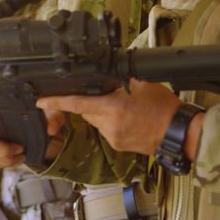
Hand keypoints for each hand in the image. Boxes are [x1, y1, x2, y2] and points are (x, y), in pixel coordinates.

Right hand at [0, 110, 67, 167]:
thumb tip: (51, 129)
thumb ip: (53, 118)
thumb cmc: (39, 112)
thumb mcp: (51, 112)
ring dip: (3, 161)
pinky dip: (0, 163)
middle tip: (21, 153)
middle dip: (3, 153)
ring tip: (20, 158)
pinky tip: (13, 160)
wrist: (33, 116)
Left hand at [36, 80, 182, 155]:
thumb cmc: (164, 109)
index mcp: (113, 108)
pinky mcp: (117, 146)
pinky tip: (127, 119)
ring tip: (124, 108)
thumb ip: (120, 79)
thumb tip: (108, 72)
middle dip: (91, 102)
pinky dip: (110, 122)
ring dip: (102, 113)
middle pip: (86, 112)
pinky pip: (105, 130)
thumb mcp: (141, 84)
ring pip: (95, 121)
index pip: (77, 104)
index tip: (41, 101)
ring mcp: (113, 138)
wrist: (178, 133)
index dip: (56, 102)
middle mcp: (109, 125)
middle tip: (109, 95)